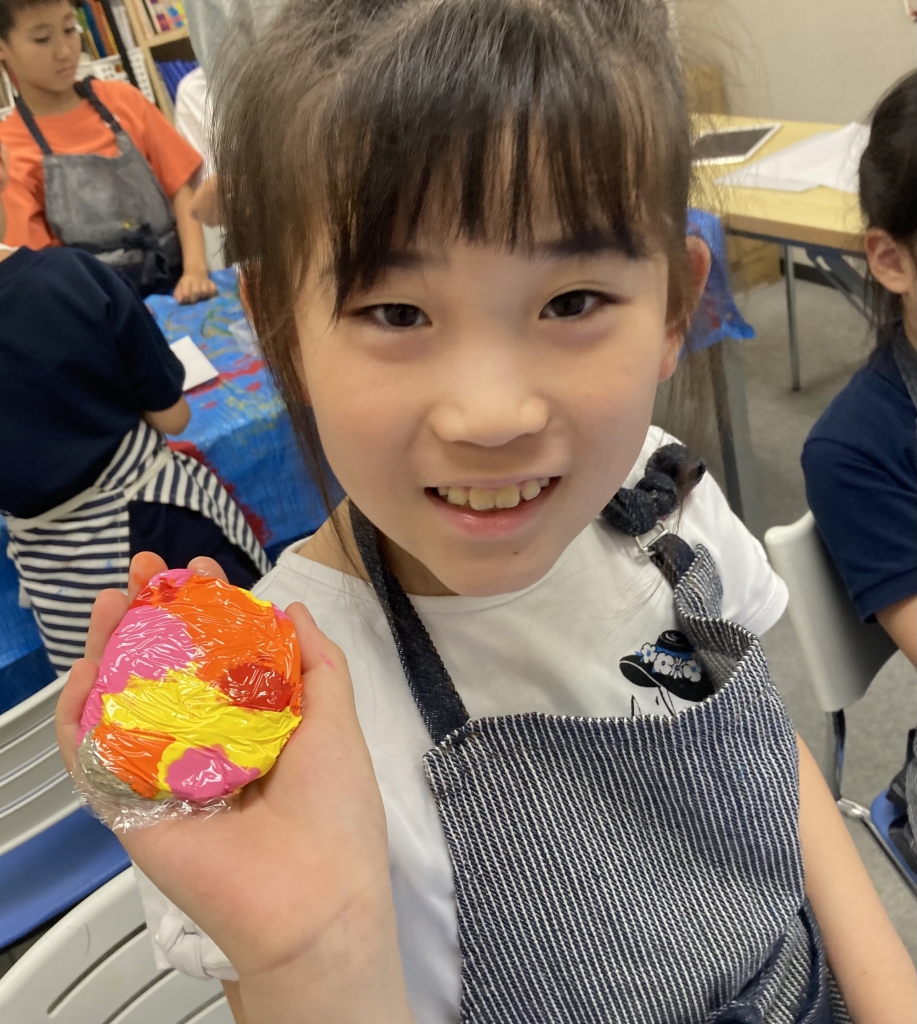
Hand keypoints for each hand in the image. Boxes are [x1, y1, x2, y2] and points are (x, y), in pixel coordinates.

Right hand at [56, 552, 412, 1023]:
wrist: (315, 897)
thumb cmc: (336, 810)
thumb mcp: (335, 719)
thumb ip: (317, 662)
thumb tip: (293, 609)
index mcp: (248, 724)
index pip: (212, 655)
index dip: (202, 609)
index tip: (200, 571)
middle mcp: (201, 743)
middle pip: (160, 669)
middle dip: (149, 616)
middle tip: (144, 570)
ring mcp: (162, 773)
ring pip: (119, 702)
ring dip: (108, 648)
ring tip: (110, 602)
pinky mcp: (130, 807)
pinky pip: (90, 756)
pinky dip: (78, 713)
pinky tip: (86, 670)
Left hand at [173, 268, 217, 304]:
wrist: (196, 271)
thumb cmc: (187, 283)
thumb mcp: (179, 286)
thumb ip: (178, 294)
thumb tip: (180, 301)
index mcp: (186, 280)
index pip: (186, 293)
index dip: (186, 299)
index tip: (185, 300)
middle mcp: (196, 280)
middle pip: (196, 292)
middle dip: (194, 299)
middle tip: (193, 299)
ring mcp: (205, 282)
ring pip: (205, 292)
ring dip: (202, 297)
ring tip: (200, 297)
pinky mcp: (212, 284)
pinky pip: (214, 290)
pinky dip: (211, 293)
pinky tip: (208, 294)